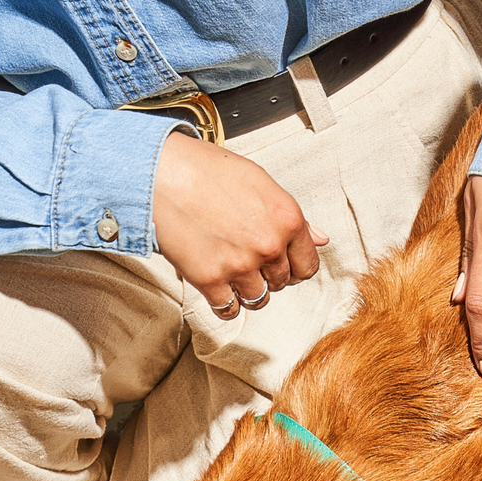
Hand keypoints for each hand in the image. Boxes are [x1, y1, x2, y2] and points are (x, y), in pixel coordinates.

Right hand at [153, 129, 328, 318]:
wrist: (160, 173)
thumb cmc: (208, 171)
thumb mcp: (260, 183)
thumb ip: (291, 217)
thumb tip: (321, 239)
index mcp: (287, 219)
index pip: (308, 265)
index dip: (295, 266)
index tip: (282, 264)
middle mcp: (269, 245)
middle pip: (281, 283)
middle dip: (268, 275)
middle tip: (246, 257)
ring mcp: (240, 265)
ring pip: (257, 299)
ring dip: (247, 290)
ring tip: (231, 270)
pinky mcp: (211, 279)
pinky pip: (228, 309)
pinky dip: (224, 303)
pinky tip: (217, 287)